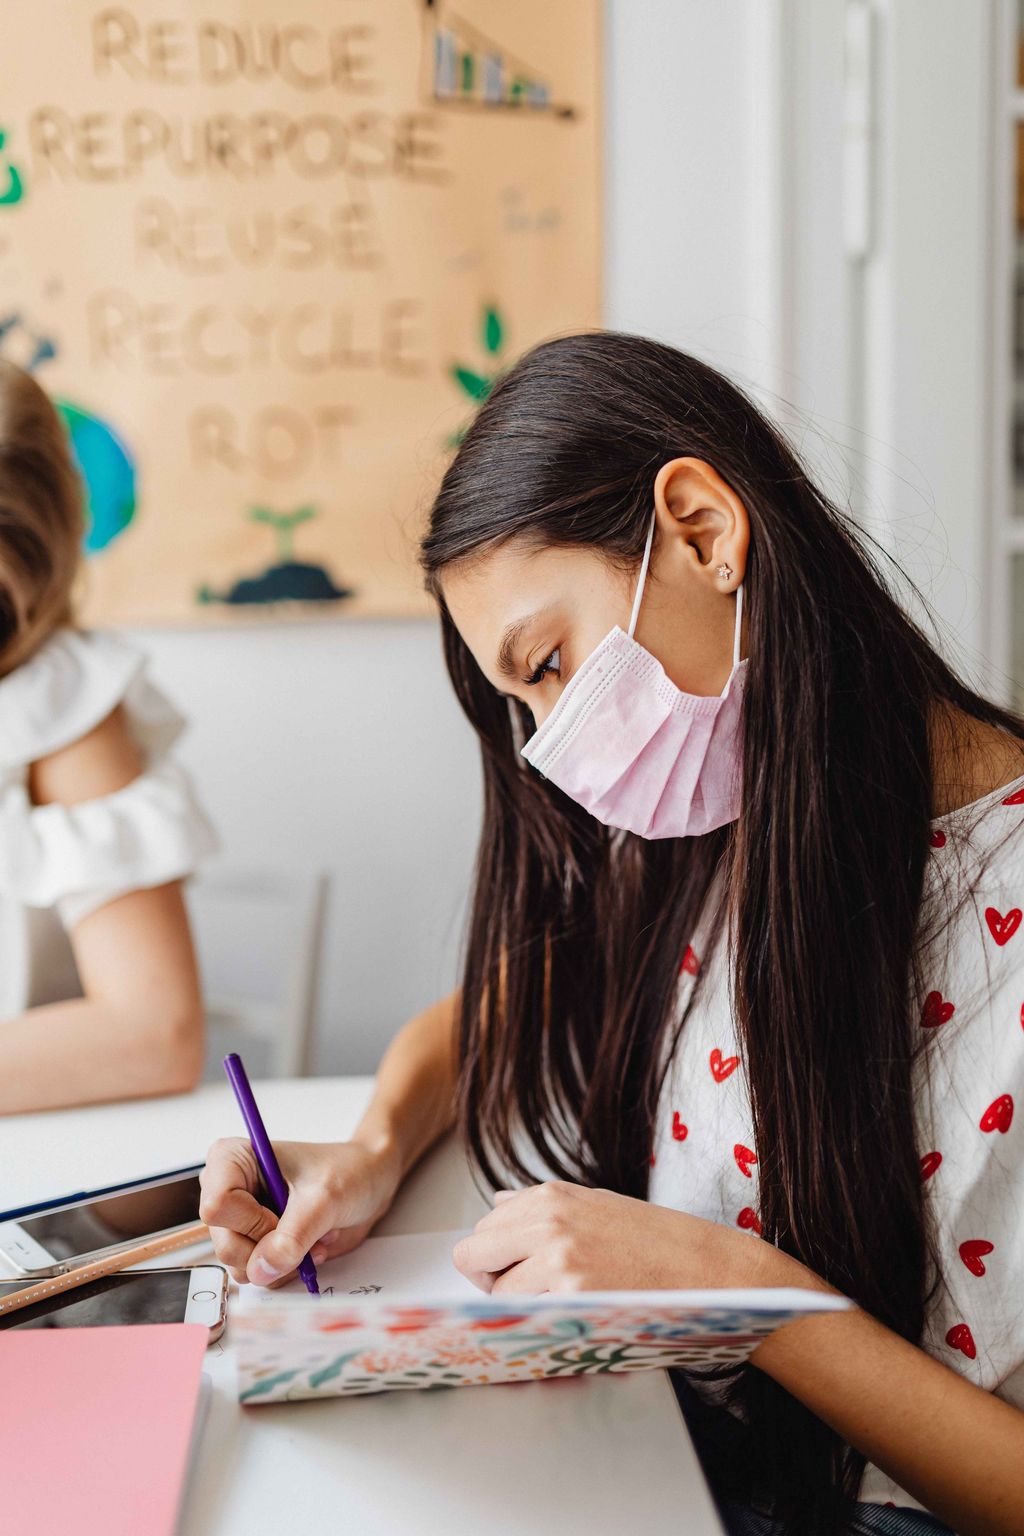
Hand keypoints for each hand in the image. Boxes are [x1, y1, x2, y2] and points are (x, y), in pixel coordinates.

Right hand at [199, 1135, 401, 1286]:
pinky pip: (260, 1275)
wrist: (370, 1182)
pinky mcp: (257, 1244)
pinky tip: (312, 1246)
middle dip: (272, 1247)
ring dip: (285, 1261)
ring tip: (314, 1235)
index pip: (217, 1206)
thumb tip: (260, 1271)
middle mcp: (229, 1191)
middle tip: (308, 1231)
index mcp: (232, 1160)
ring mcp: (241, 1221)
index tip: (283, 1216)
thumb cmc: (349, 1172)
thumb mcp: (325, 1198)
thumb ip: (294, 1235)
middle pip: (225, 1243)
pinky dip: (289, 1268)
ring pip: (241, 1266)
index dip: (251, 1222)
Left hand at [452, 1181, 811, 1295]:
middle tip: (525, 1296)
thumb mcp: (598, 1206)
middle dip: (489, 1280)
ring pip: (496, 1294)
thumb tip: (498, 1203)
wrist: (712, 1271)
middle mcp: (548, 1221)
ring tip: (559, 1310)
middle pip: (472, 1256)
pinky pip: (526, 1319)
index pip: (484, 1228)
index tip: (515, 1273)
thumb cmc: (659, 1241)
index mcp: (552, 1196)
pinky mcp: (573, 1296)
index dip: (494, 1258)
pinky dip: (539, 1328)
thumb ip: (543, 1208)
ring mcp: (558, 1259)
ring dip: (517, 1309)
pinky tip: (570, 1323)